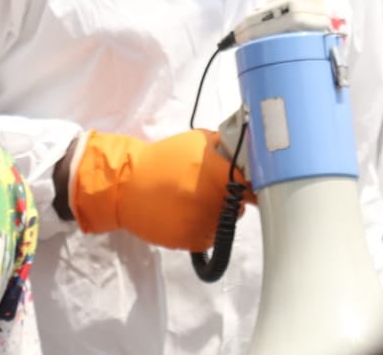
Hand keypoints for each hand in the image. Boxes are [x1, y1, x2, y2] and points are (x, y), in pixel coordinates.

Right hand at [67, 129, 249, 251]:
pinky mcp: (192, 241)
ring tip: (195, 201)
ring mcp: (205, 224)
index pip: (255, 184)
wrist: (126, 186)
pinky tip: (187, 214)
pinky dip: (204, 229)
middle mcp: (216, 201)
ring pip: (227, 223)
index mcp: (220, 174)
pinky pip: (211, 237)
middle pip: (241, 205)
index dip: (255, 184)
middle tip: (213, 189)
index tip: (252, 183)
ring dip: (218, 214)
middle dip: (232, 197)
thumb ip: (224, 147)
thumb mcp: (196, 141)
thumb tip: (248, 151)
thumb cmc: (162, 159)